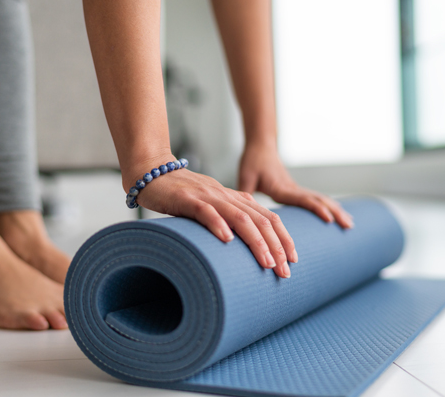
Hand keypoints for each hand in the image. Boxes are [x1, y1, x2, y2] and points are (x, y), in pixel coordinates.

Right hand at [126, 155, 296, 277]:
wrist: (151, 172)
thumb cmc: (180, 194)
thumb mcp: (210, 206)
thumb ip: (227, 219)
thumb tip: (241, 246)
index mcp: (235, 199)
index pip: (268, 218)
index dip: (284, 238)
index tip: (293, 261)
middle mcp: (226, 197)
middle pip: (261, 220)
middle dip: (277, 247)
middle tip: (284, 271)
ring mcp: (208, 197)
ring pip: (240, 218)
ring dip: (256, 241)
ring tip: (267, 262)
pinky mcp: (187, 199)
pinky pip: (206, 212)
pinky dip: (218, 225)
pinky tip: (227, 240)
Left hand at [238, 143, 353, 228]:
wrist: (261, 146)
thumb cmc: (252, 161)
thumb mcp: (245, 176)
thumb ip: (244, 191)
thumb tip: (241, 211)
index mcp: (281, 188)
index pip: (303, 199)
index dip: (316, 209)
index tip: (329, 219)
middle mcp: (293, 189)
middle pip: (319, 200)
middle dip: (335, 213)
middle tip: (349, 226)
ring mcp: (296, 189)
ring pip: (321, 200)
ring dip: (336, 210)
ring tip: (350, 224)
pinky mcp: (296, 190)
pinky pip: (316, 199)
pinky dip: (329, 207)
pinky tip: (338, 215)